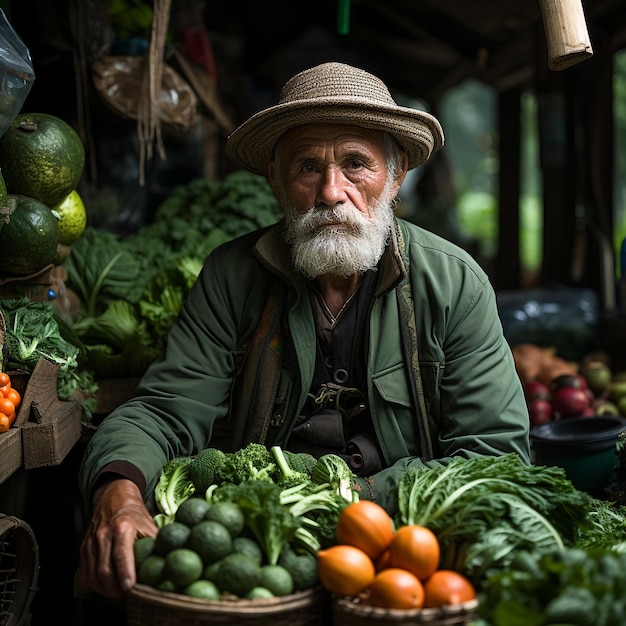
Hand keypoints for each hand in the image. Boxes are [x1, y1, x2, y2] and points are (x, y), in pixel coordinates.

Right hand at [76, 478, 156, 599]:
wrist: (113, 500)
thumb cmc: (133, 514)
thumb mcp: (148, 524)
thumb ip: (155, 543)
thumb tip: (166, 563)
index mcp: (122, 526)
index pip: (121, 553)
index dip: (125, 572)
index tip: (130, 587)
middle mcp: (103, 534)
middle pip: (105, 570)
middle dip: (116, 589)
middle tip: (129, 595)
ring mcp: (91, 542)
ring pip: (93, 575)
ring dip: (106, 590)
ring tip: (120, 593)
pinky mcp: (83, 549)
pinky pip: (85, 574)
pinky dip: (96, 586)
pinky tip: (107, 587)